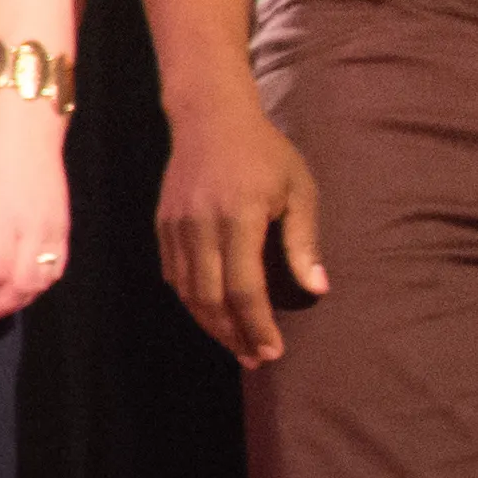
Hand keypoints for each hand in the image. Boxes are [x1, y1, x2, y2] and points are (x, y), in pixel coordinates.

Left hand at [0, 94, 76, 323]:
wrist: (26, 129)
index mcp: (4, 218)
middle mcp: (34, 227)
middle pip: (21, 285)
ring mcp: (54, 228)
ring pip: (43, 281)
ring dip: (18, 300)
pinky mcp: (64, 226)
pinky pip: (58, 267)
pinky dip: (39, 285)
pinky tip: (20, 287)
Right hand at [156, 86, 323, 367]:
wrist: (209, 118)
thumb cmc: (265, 153)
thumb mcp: (299, 190)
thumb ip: (303, 242)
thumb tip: (315, 289)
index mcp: (238, 218)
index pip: (244, 288)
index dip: (257, 325)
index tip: (273, 351)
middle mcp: (200, 228)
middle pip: (209, 299)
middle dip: (233, 335)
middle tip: (256, 359)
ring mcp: (175, 228)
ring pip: (187, 292)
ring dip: (211, 323)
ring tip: (236, 343)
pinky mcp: (162, 227)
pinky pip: (174, 275)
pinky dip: (192, 299)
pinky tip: (211, 311)